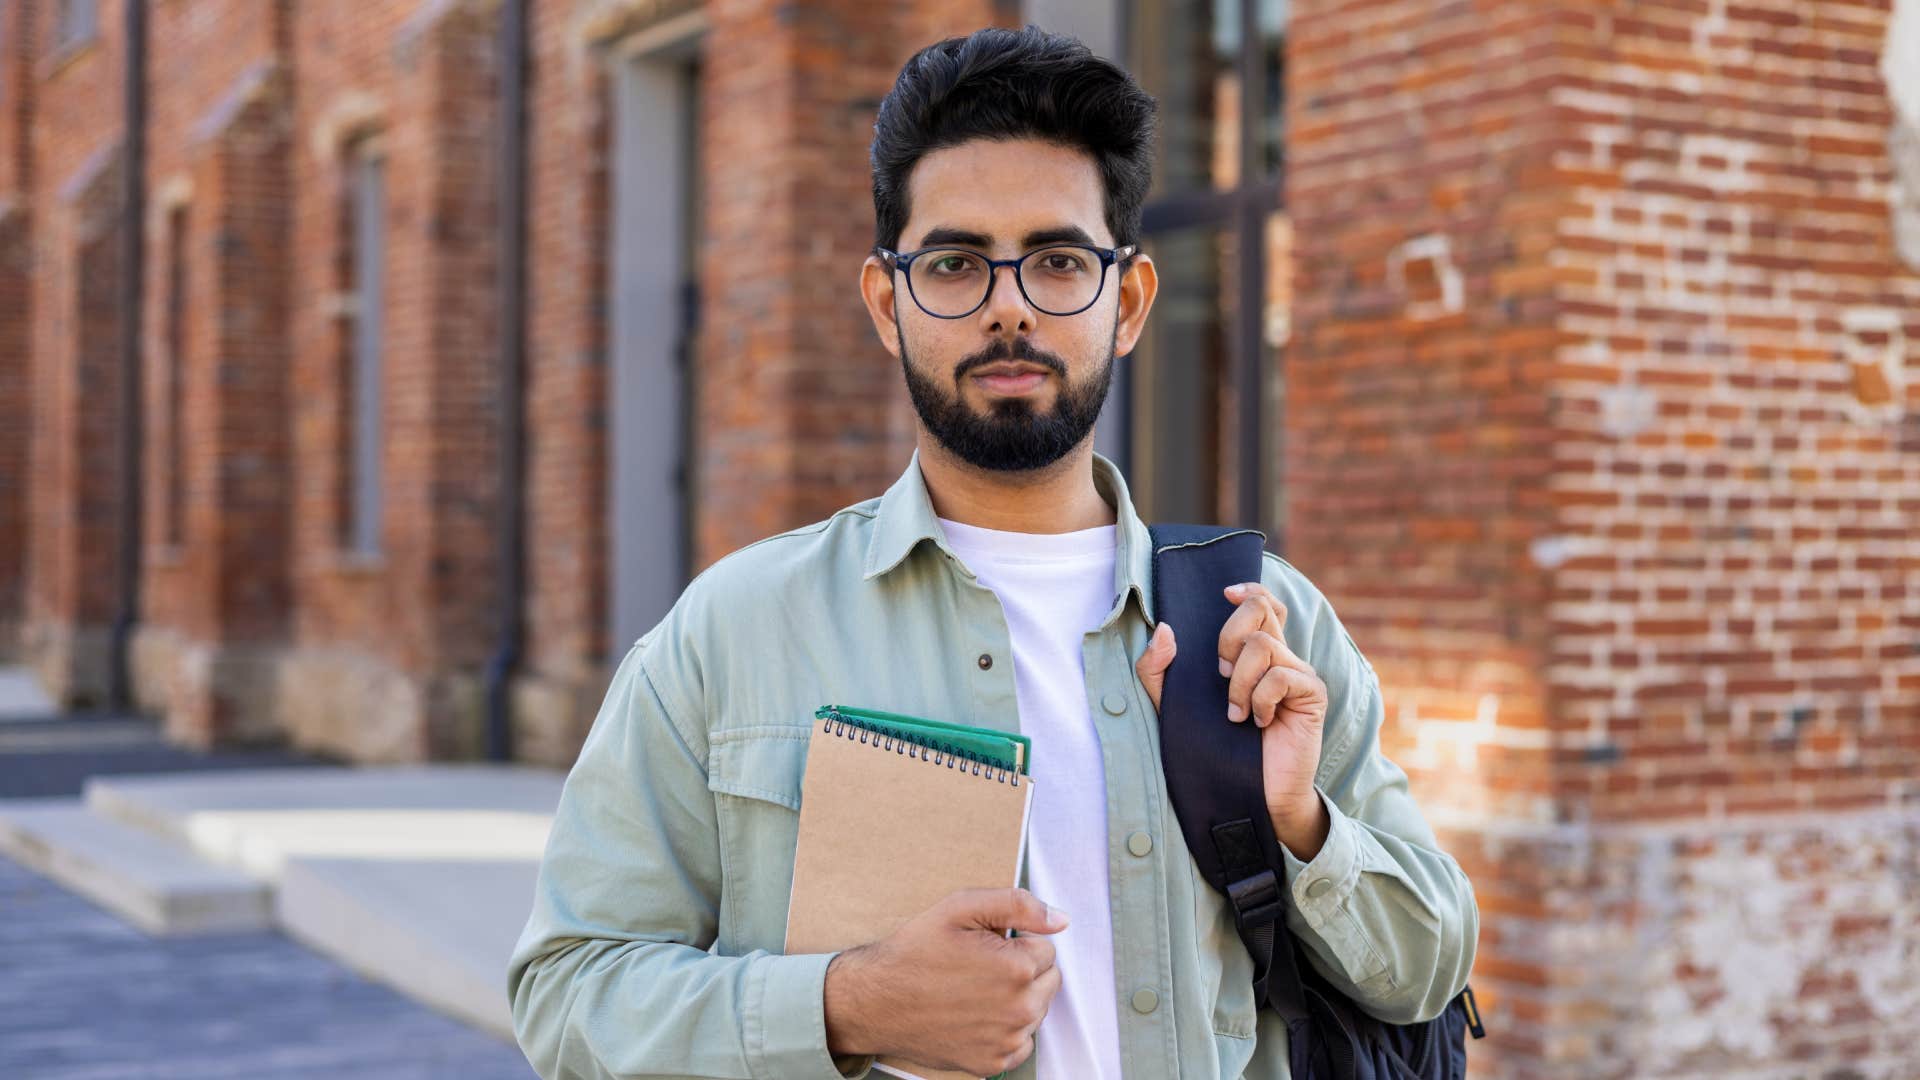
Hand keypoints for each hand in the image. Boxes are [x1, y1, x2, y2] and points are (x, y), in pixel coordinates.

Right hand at [823, 886, 1067, 1074]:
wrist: (875, 1001)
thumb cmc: (914, 952)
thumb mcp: (961, 908)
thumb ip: (1017, 905)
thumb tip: (1060, 919)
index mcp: (1016, 968)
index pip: (1047, 948)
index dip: (1017, 942)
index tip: (988, 946)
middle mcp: (1018, 1009)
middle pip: (1048, 980)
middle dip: (1023, 969)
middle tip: (981, 966)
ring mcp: (1006, 1040)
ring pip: (1036, 1011)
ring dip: (1016, 998)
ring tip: (974, 990)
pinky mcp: (992, 1062)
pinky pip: (1021, 1042)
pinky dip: (1006, 1029)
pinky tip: (976, 1015)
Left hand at [1134, 582, 1330, 857]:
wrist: (1245, 795)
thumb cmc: (1213, 751)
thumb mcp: (1172, 708)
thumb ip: (1158, 671)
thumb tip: (1164, 628)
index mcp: (1249, 655)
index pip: (1261, 602)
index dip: (1248, 590)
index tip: (1224, 594)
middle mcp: (1277, 657)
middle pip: (1261, 608)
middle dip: (1228, 636)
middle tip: (1219, 675)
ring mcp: (1297, 674)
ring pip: (1262, 645)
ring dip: (1238, 683)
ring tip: (1235, 715)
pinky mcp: (1311, 694)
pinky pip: (1281, 676)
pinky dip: (1259, 700)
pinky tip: (1258, 723)